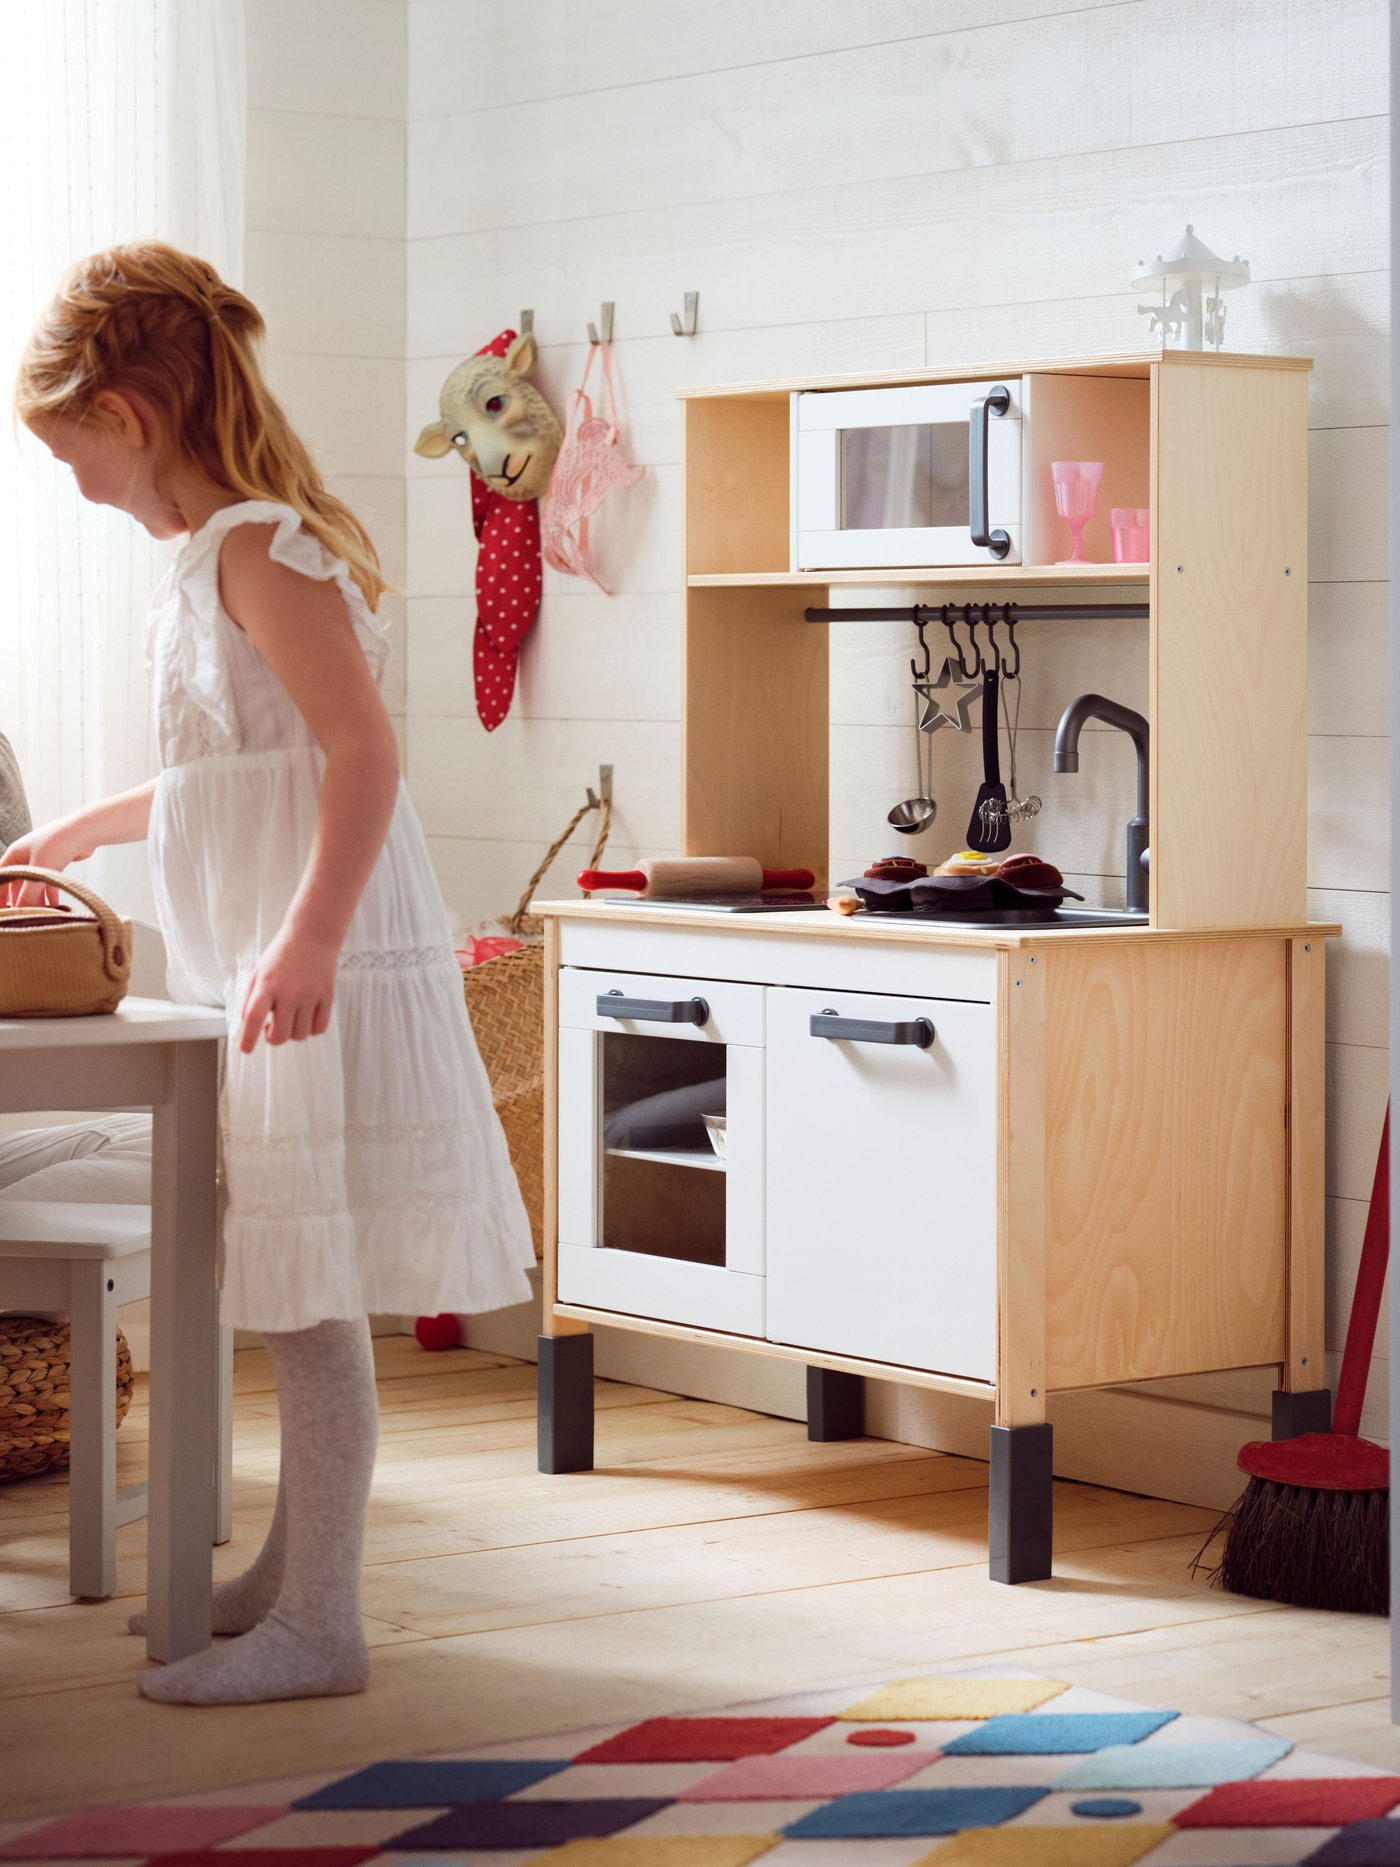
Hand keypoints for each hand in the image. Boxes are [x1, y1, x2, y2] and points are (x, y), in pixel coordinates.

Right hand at [0, 824, 95, 906]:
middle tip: (23, 914)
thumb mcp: (40, 870)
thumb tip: (21, 910)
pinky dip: (50, 892)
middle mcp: (26, 856)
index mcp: (15, 854)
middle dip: (19, 898)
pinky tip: (54, 904)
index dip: (0, 892)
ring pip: (34, 882)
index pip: (1, 876)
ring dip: (36, 897)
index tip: (3, 909)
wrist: (84, 832)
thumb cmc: (57, 844)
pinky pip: (49, 881)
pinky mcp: (56, 862)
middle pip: (17, 881)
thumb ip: (29, 892)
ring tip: (39, 912)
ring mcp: (41, 859)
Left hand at [238, 927, 337, 1052]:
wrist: (312, 936)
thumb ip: (250, 999)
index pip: (254, 1017)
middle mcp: (289, 992)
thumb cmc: (282, 954)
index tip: (245, 1049)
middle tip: (271, 1027)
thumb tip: (248, 1024)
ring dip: (292, 1033)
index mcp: (267, 984)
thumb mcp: (258, 972)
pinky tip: (305, 1018)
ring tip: (289, 1018)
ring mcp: (310, 996)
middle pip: (279, 1035)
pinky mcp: (327, 998)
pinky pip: (319, 1029)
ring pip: (299, 1035)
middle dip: (272, 1037)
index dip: (248, 1038)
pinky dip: (311, 1030)